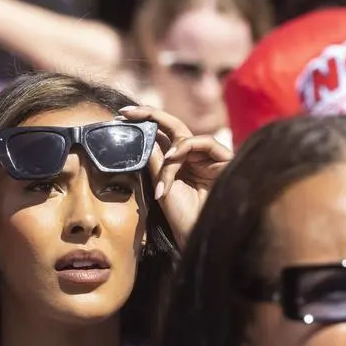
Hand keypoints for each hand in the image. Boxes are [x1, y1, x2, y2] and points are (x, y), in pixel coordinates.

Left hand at [119, 105, 232, 248]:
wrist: (199, 232)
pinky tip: (172, 159)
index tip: (121, 117)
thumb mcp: (160, 183)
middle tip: (126, 114)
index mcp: (179, 162)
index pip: (162, 135)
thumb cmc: (181, 215)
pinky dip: (185, 148)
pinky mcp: (225, 158)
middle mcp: (194, 156)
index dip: (144, 123)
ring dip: (170, 150)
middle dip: (149, 115)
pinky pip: (203, 142)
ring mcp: (209, 156)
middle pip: (173, 126)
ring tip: (164, 164)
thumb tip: (143, 135)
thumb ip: (154, 159)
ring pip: (184, 137)